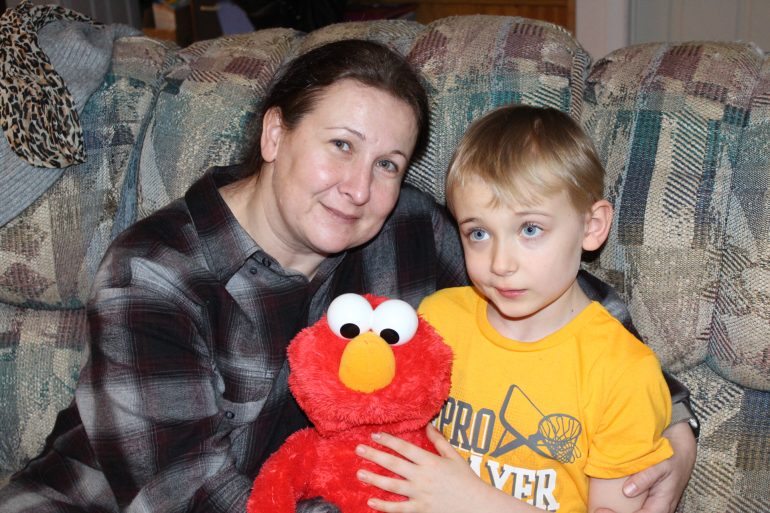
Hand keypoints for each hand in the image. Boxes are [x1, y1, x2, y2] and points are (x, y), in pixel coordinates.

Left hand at [355, 425, 531, 512]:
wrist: (477, 505)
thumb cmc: (466, 480)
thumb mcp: (454, 456)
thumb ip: (439, 441)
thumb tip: (428, 424)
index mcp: (430, 461)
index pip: (405, 448)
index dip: (388, 440)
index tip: (375, 435)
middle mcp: (422, 476)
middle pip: (393, 464)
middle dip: (374, 455)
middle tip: (359, 449)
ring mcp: (420, 494)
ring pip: (392, 485)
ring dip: (374, 478)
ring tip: (360, 472)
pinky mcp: (420, 509)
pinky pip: (398, 508)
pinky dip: (384, 505)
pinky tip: (371, 500)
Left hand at [598, 422, 695, 512]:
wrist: (680, 452)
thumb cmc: (671, 458)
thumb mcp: (660, 465)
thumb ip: (645, 478)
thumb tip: (627, 492)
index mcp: (662, 504)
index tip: (602, 511)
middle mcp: (658, 509)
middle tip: (596, 510)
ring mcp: (653, 505)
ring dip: (618, 512)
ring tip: (598, 509)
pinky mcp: (647, 500)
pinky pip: (635, 509)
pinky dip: (621, 508)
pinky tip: (607, 504)